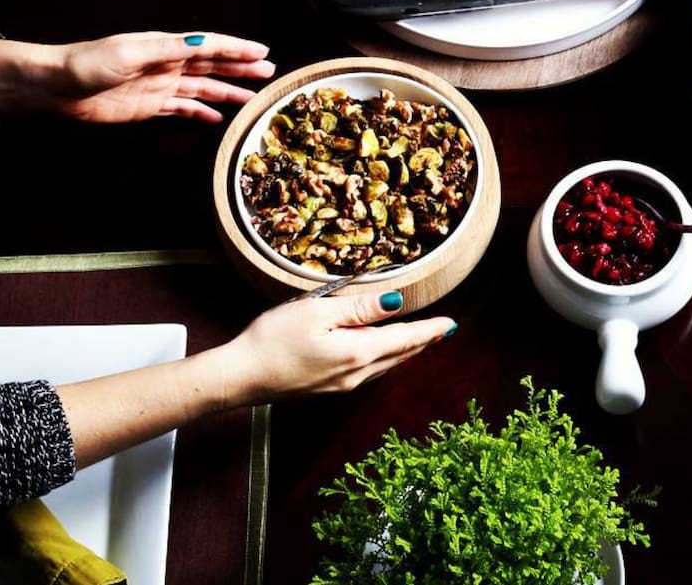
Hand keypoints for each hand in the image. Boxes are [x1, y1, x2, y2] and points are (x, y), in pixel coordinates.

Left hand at [0, 31, 273, 122]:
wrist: (55, 87)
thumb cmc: (89, 64)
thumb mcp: (132, 52)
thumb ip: (171, 48)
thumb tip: (206, 43)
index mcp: (165, 46)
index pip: (209, 46)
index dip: (236, 48)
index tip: (262, 52)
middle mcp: (167, 64)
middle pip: (211, 66)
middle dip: (240, 68)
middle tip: (268, 72)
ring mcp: (159, 86)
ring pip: (202, 88)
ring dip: (227, 90)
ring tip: (252, 96)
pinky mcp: (149, 106)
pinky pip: (182, 108)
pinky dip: (201, 111)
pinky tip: (216, 117)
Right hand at [212, 291, 454, 405]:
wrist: (240, 377)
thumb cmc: (274, 339)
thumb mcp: (318, 312)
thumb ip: (359, 308)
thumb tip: (397, 303)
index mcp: (357, 353)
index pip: (404, 339)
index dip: (430, 330)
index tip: (452, 324)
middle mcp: (355, 375)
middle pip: (399, 355)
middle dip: (422, 341)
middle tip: (443, 329)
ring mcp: (341, 386)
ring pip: (385, 365)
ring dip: (405, 350)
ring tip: (420, 338)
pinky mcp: (327, 388)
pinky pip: (368, 371)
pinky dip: (384, 357)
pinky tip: (382, 351)